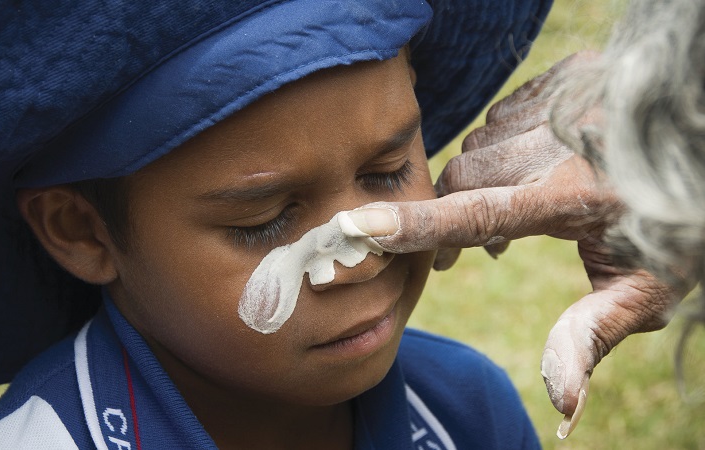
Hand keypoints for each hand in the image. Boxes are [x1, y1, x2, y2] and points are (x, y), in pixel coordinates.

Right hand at [343, 53, 685, 437]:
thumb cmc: (679, 227)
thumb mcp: (648, 287)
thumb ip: (593, 334)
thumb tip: (560, 405)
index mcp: (576, 195)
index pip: (477, 214)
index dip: (415, 225)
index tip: (358, 227)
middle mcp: (561, 140)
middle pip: (464, 175)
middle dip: (452, 209)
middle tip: (472, 252)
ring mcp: (562, 100)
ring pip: (479, 143)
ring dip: (480, 179)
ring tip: (516, 211)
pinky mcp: (566, 75)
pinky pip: (502, 115)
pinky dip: (502, 146)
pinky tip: (532, 167)